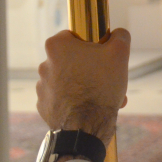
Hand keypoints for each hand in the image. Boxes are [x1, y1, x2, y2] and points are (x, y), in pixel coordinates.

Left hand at [36, 28, 130, 144]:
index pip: (75, 36)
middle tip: (107, 79)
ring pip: (69, 80)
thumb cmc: (101, 86)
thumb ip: (120, 36)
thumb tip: (119, 33)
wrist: (86, 127)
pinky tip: (90, 108)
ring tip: (102, 97)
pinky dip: (74, 101)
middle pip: (73, 60)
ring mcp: (42, 87)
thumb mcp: (119, 53)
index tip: (103, 56)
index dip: (92, 45)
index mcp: (57, 46)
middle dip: (90, 68)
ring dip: (84, 85)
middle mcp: (44, 64)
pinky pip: (62, 98)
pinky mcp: (44, 106)